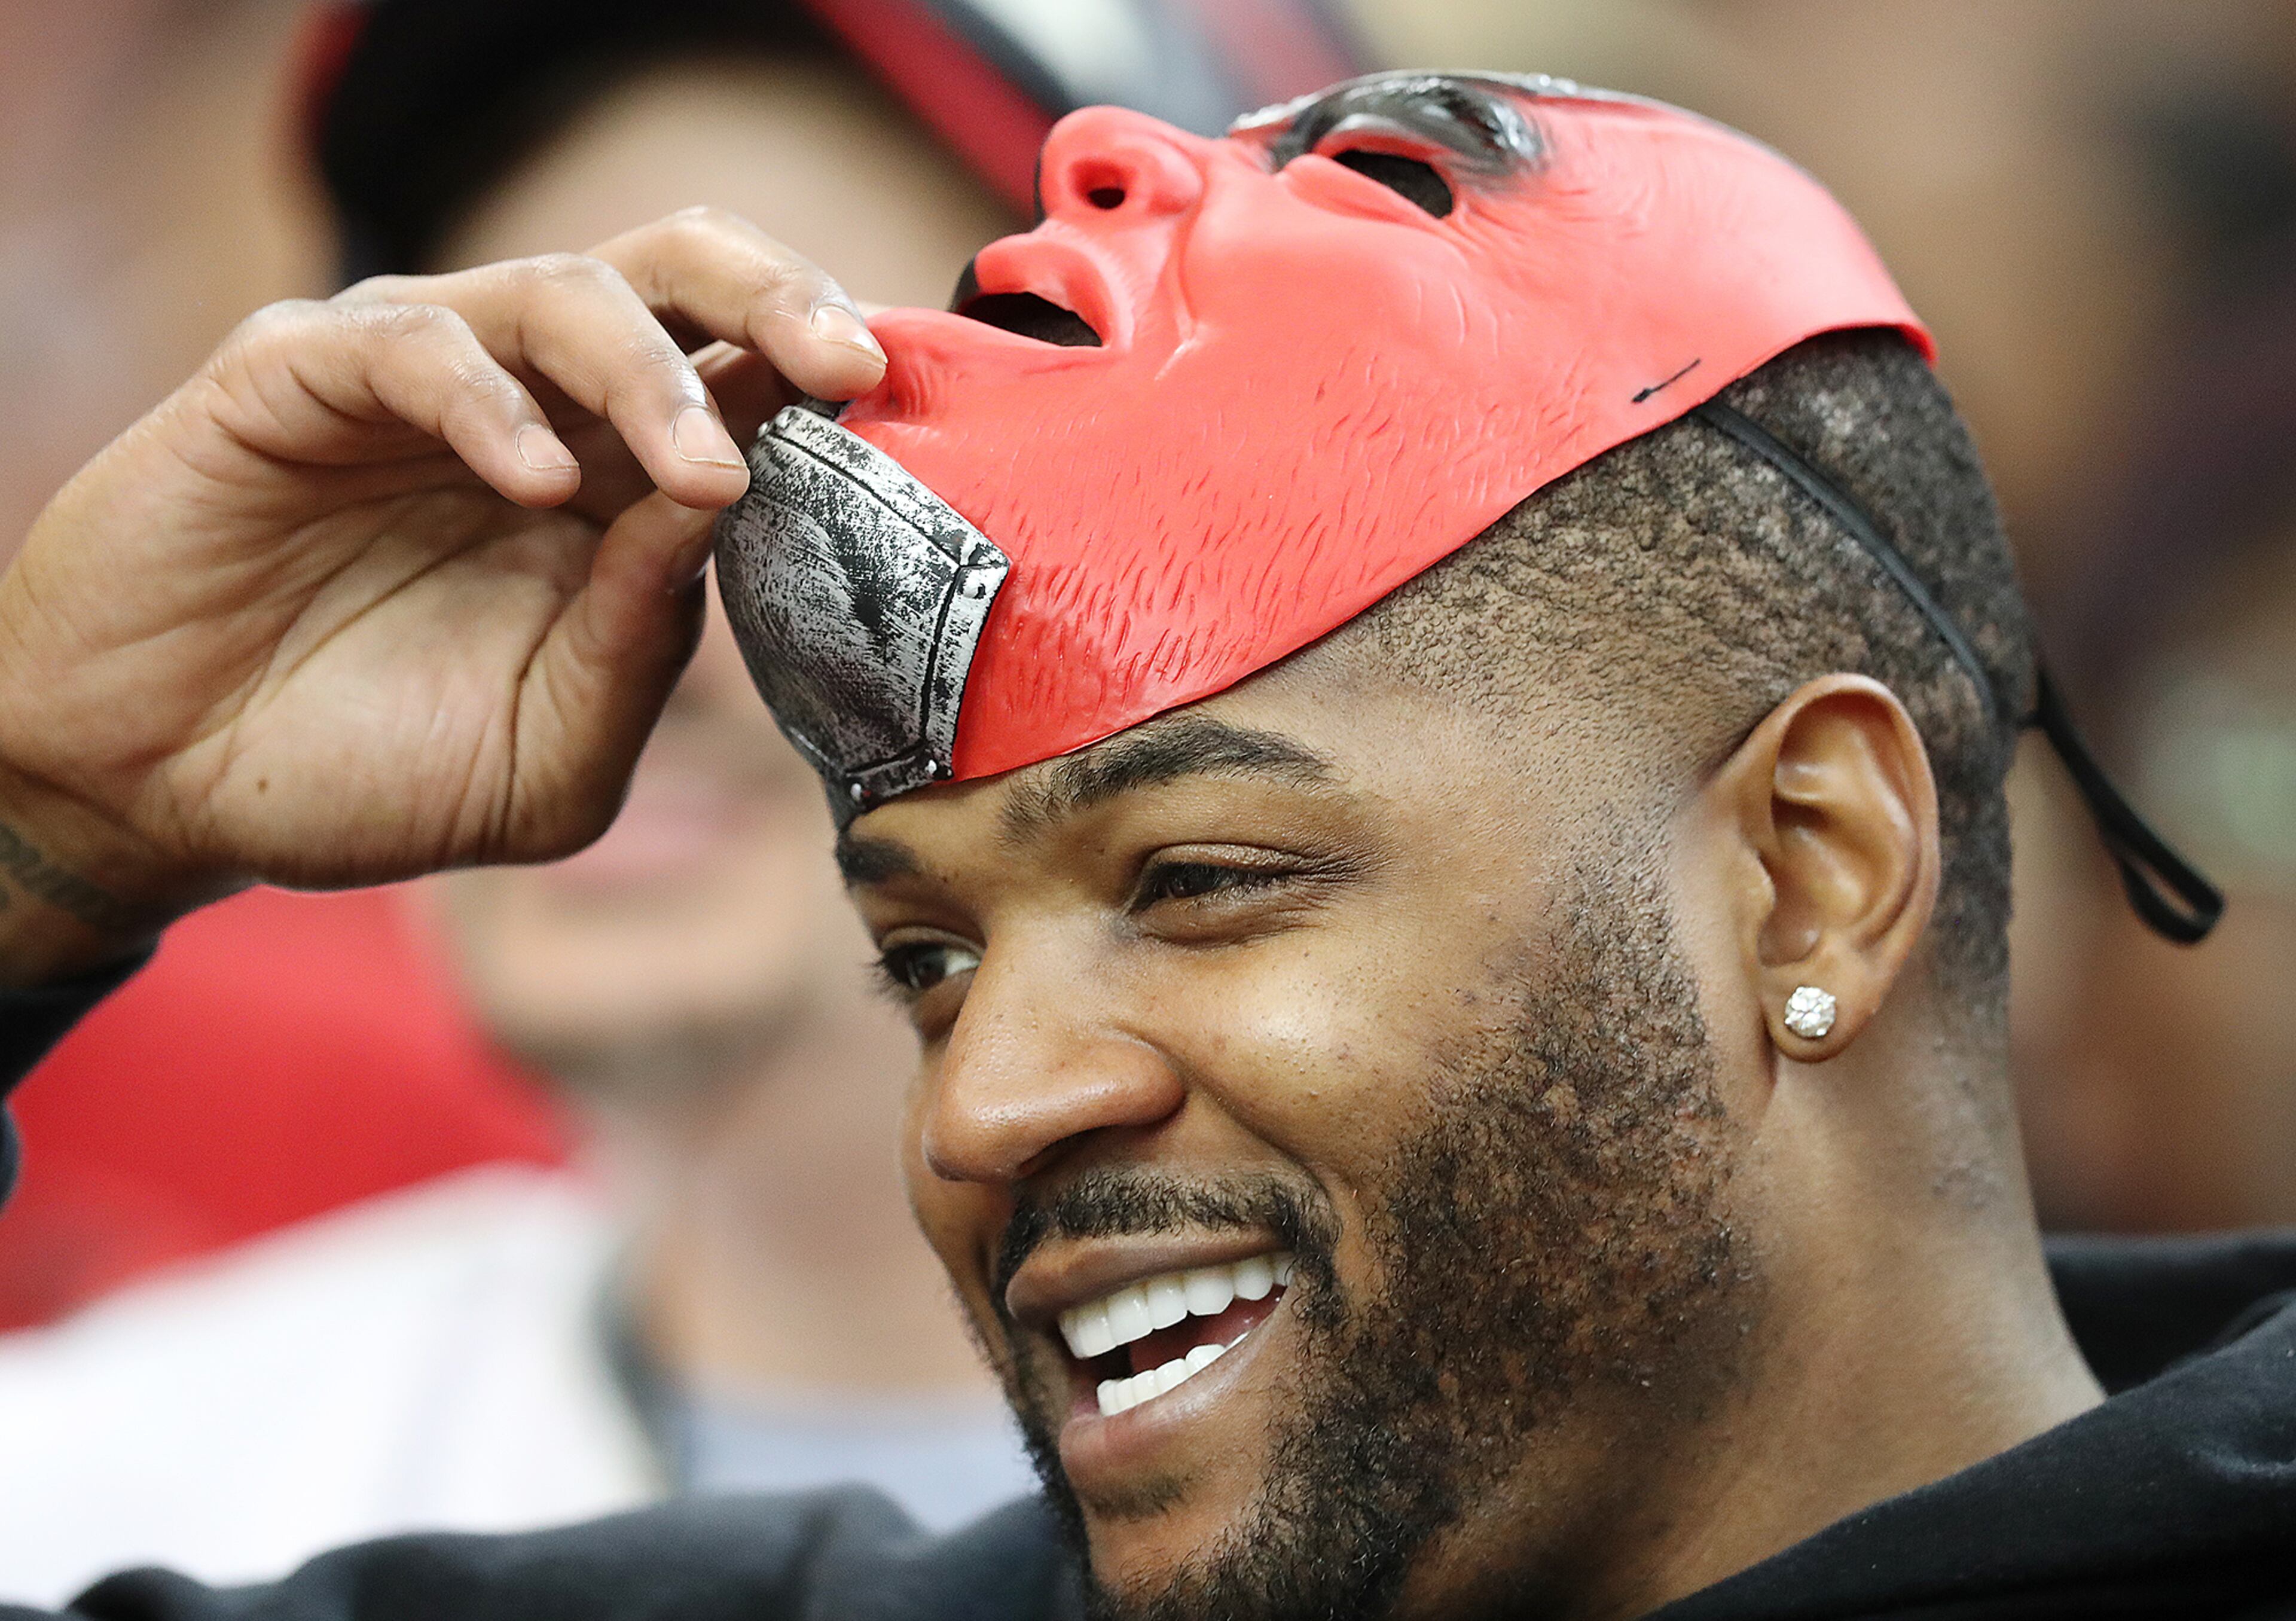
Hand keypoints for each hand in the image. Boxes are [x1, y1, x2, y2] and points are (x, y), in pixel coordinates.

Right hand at [0, 208, 885, 982]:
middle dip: (780, 300)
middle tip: (849, 366)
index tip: (903, 420)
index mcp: (613, 486)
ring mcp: (415, 379)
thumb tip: (729, 512)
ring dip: (653, 375)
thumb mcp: (550, 755)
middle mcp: (533, 408)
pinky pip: (410, 344)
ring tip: (706, 472)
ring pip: (561, 293)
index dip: (825, 383)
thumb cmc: (368, 771)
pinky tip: (535, 482)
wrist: (166, 791)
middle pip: (678, 279)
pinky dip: (489, 404)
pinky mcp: (294, 375)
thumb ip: (643, 649)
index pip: (744, 379)